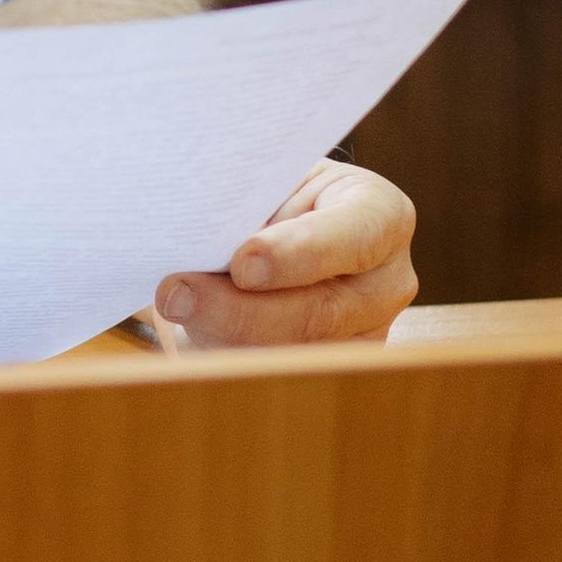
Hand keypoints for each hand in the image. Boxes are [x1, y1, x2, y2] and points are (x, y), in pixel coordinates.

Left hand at [149, 160, 417, 350]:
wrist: (278, 234)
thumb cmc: (276, 199)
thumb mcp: (270, 185)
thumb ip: (251, 208)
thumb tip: (206, 241)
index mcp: (381, 217)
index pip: (356, 235)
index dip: (300, 252)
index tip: (242, 263)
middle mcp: (386, 283)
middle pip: (320, 312)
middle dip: (241, 309)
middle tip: (178, 294)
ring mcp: (366, 336)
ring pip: (294, 354)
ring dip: (223, 337)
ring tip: (176, 309)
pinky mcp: (330, 370)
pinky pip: (276, 376)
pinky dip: (225, 358)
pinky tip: (191, 336)